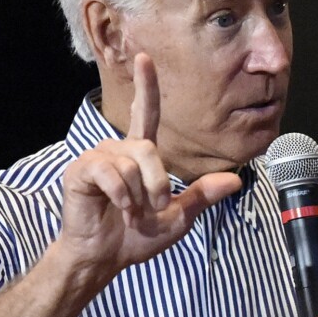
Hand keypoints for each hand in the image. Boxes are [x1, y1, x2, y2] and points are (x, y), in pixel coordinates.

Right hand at [59, 52, 241, 280]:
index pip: (144, 114)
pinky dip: (121, 197)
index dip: (145, 86)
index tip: (144, 58)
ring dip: (137, 197)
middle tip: (151, 208)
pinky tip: (117, 208)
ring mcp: (97, 158)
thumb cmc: (135, 238)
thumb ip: (202, 196)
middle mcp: (117, 150)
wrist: (104, 258)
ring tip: (129, 212)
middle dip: (157, 184)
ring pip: (131, 164)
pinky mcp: (81, 171)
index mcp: (138, 155)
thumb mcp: (178, 218)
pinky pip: (111, 174)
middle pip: (148, 149)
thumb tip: (236, 181)